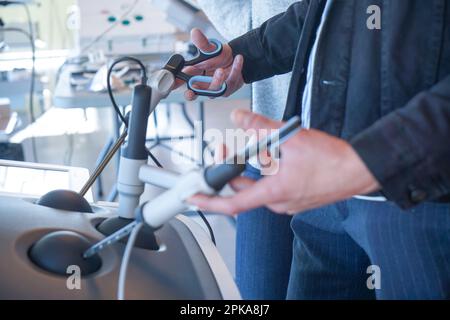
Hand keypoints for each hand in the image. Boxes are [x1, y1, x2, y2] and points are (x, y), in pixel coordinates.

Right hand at [180, 28, 244, 99]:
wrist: (237, 57)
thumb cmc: (219, 56)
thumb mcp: (209, 48)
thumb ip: (202, 43)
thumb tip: (195, 32)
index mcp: (194, 77)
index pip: (180, 82)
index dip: (173, 86)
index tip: (170, 86)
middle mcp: (204, 85)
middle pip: (195, 92)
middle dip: (192, 93)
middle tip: (190, 92)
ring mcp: (216, 88)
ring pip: (214, 89)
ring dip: (217, 80)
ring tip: (221, 69)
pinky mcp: (229, 87)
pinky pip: (231, 81)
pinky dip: (235, 69)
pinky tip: (238, 59)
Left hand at [188, 110, 380, 214]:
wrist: (360, 169)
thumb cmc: (333, 160)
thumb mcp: (291, 137)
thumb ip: (260, 128)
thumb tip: (239, 118)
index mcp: (274, 193)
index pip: (232, 203)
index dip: (208, 201)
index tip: (192, 198)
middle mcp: (279, 202)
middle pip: (243, 190)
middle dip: (229, 171)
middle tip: (224, 151)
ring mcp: (288, 201)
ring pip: (258, 186)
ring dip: (248, 170)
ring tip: (248, 147)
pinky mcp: (296, 196)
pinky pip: (271, 186)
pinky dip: (263, 172)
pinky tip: (270, 156)